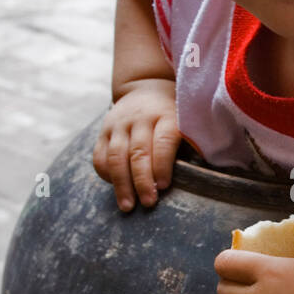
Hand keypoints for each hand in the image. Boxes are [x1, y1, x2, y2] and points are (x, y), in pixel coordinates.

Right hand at [93, 79, 186, 211]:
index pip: (163, 141)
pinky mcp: (104, 131)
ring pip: (116, 156)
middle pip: (138, 152)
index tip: (164, 186)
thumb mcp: (186, 121)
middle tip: (148, 202)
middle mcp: (140, 119)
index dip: (162, 164)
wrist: (147, 87)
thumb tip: (194, 177)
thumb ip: (190, 144)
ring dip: (122, 184)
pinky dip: (106, 175)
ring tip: (128, 206)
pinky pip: (100, 156)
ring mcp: (119, 125)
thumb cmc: (173, 114)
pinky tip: (117, 189)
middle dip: (142, 181)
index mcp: (166, 116)